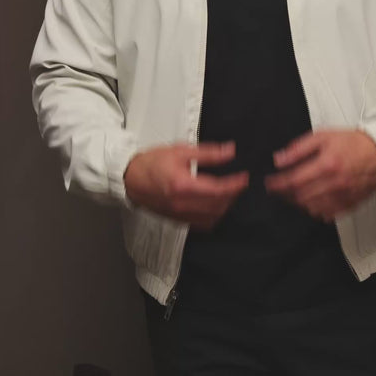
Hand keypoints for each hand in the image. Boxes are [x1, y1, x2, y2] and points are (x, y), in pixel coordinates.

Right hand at [124, 141, 248, 228]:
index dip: (235, 185)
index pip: (218, 190)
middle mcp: (182, 204)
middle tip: (239, 184)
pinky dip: (214, 216)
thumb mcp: (181, 151)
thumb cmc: (152, 163)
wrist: (130, 178)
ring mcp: (180, 215)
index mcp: (183, 186)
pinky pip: (202, 224)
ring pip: (212, 218)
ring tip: (230, 193)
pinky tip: (217, 206)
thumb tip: (229, 152)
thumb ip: (208, 153)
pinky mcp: (177, 220)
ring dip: (225, 207)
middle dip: (233, 196)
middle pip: (217, 206)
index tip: (245, 178)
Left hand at [265, 129, 375, 220]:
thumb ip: (299, 148)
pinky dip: (315, 210)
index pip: (294, 180)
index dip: (278, 184)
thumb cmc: (351, 142)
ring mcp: (343, 197)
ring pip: (312, 208)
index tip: (268, 184)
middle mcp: (334, 184)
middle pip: (301, 197)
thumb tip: (279, 160)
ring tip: (292, 195)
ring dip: (298, 203)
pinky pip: (327, 214)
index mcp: (327, 165)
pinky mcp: (350, 205)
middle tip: (277, 190)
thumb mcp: (323, 136)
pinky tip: (311, 201)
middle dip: (285, 195)